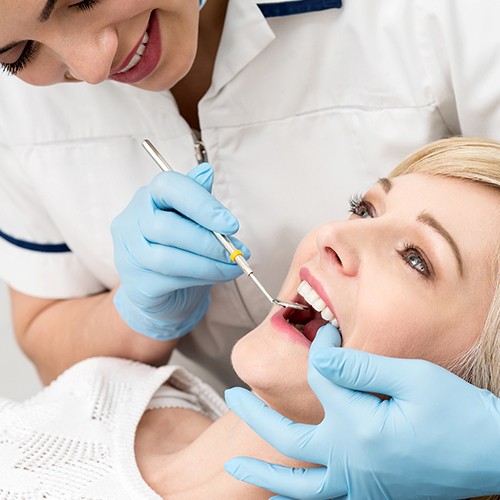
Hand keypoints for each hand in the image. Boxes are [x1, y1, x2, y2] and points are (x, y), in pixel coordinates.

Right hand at [111, 163, 248, 339]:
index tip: (231, 224)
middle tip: (236, 251)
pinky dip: (201, 278)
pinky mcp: (136, 283)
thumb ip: (197, 197)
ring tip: (233, 265)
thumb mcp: (191, 219)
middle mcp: (131, 221)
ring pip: (168, 258)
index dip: (201, 204)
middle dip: (209, 241)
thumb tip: (206, 171)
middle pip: (166, 227)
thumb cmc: (179, 248)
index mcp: (147, 197)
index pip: (167, 187)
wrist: (163, 290)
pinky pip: (170, 281)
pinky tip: (219, 275)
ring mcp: (129, 255)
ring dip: (208, 264)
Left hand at [225, 324, 499, 498]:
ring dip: (264, 475)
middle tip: (232, 396)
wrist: (495, 456)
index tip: (328, 331)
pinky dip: (299, 496)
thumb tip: (320, 352)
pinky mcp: (371, 493)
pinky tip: (285, 493)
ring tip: (233, 469)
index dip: (322, 346)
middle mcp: (351, 460)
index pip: (322, 375)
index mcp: (358, 427)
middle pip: (287, 435)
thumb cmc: (460, 414)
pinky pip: (324, 499)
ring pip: (299, 485)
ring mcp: (359, 483)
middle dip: (256, 413)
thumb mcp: (414, 378)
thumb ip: (360, 366)